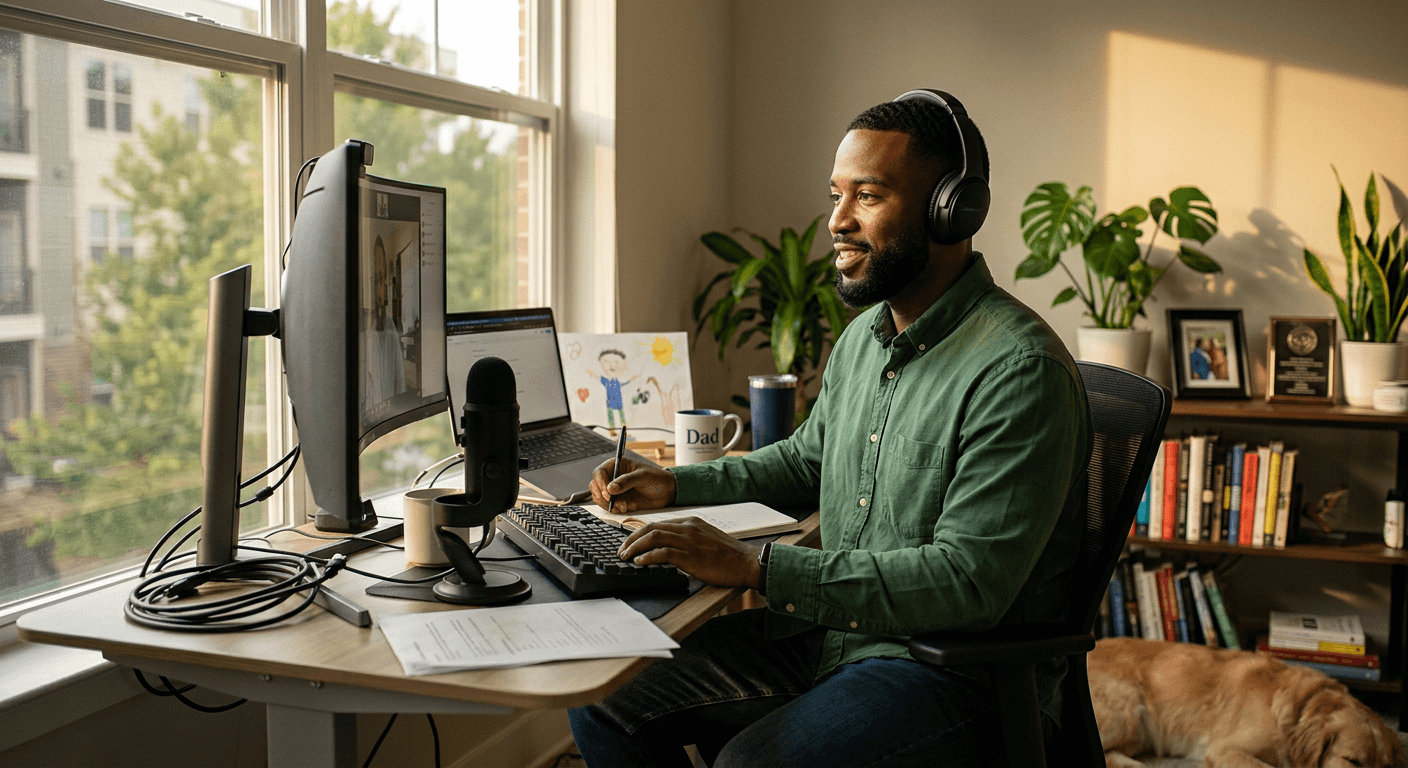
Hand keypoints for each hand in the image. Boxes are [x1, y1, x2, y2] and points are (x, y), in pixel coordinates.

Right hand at [590, 457, 675, 512]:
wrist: (667, 492)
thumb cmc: (657, 479)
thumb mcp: (643, 476)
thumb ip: (626, 481)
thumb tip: (610, 488)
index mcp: (617, 465)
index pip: (599, 472)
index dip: (600, 483)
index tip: (608, 493)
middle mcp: (613, 477)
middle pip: (595, 486)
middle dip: (604, 497)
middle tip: (615, 503)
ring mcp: (615, 490)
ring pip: (601, 498)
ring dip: (611, 505)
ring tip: (626, 506)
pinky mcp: (619, 500)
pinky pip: (609, 506)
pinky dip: (616, 509)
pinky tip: (629, 507)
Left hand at [617, 518, 761, 587]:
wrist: (745, 562)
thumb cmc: (728, 555)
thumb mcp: (705, 540)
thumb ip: (687, 540)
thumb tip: (667, 549)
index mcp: (690, 522)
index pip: (658, 523)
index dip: (640, 532)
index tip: (630, 541)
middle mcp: (687, 528)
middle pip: (651, 528)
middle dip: (632, 538)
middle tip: (621, 550)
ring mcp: (688, 541)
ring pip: (653, 538)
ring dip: (635, 547)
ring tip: (625, 556)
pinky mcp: (690, 556)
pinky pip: (662, 553)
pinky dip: (648, 557)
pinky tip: (640, 562)